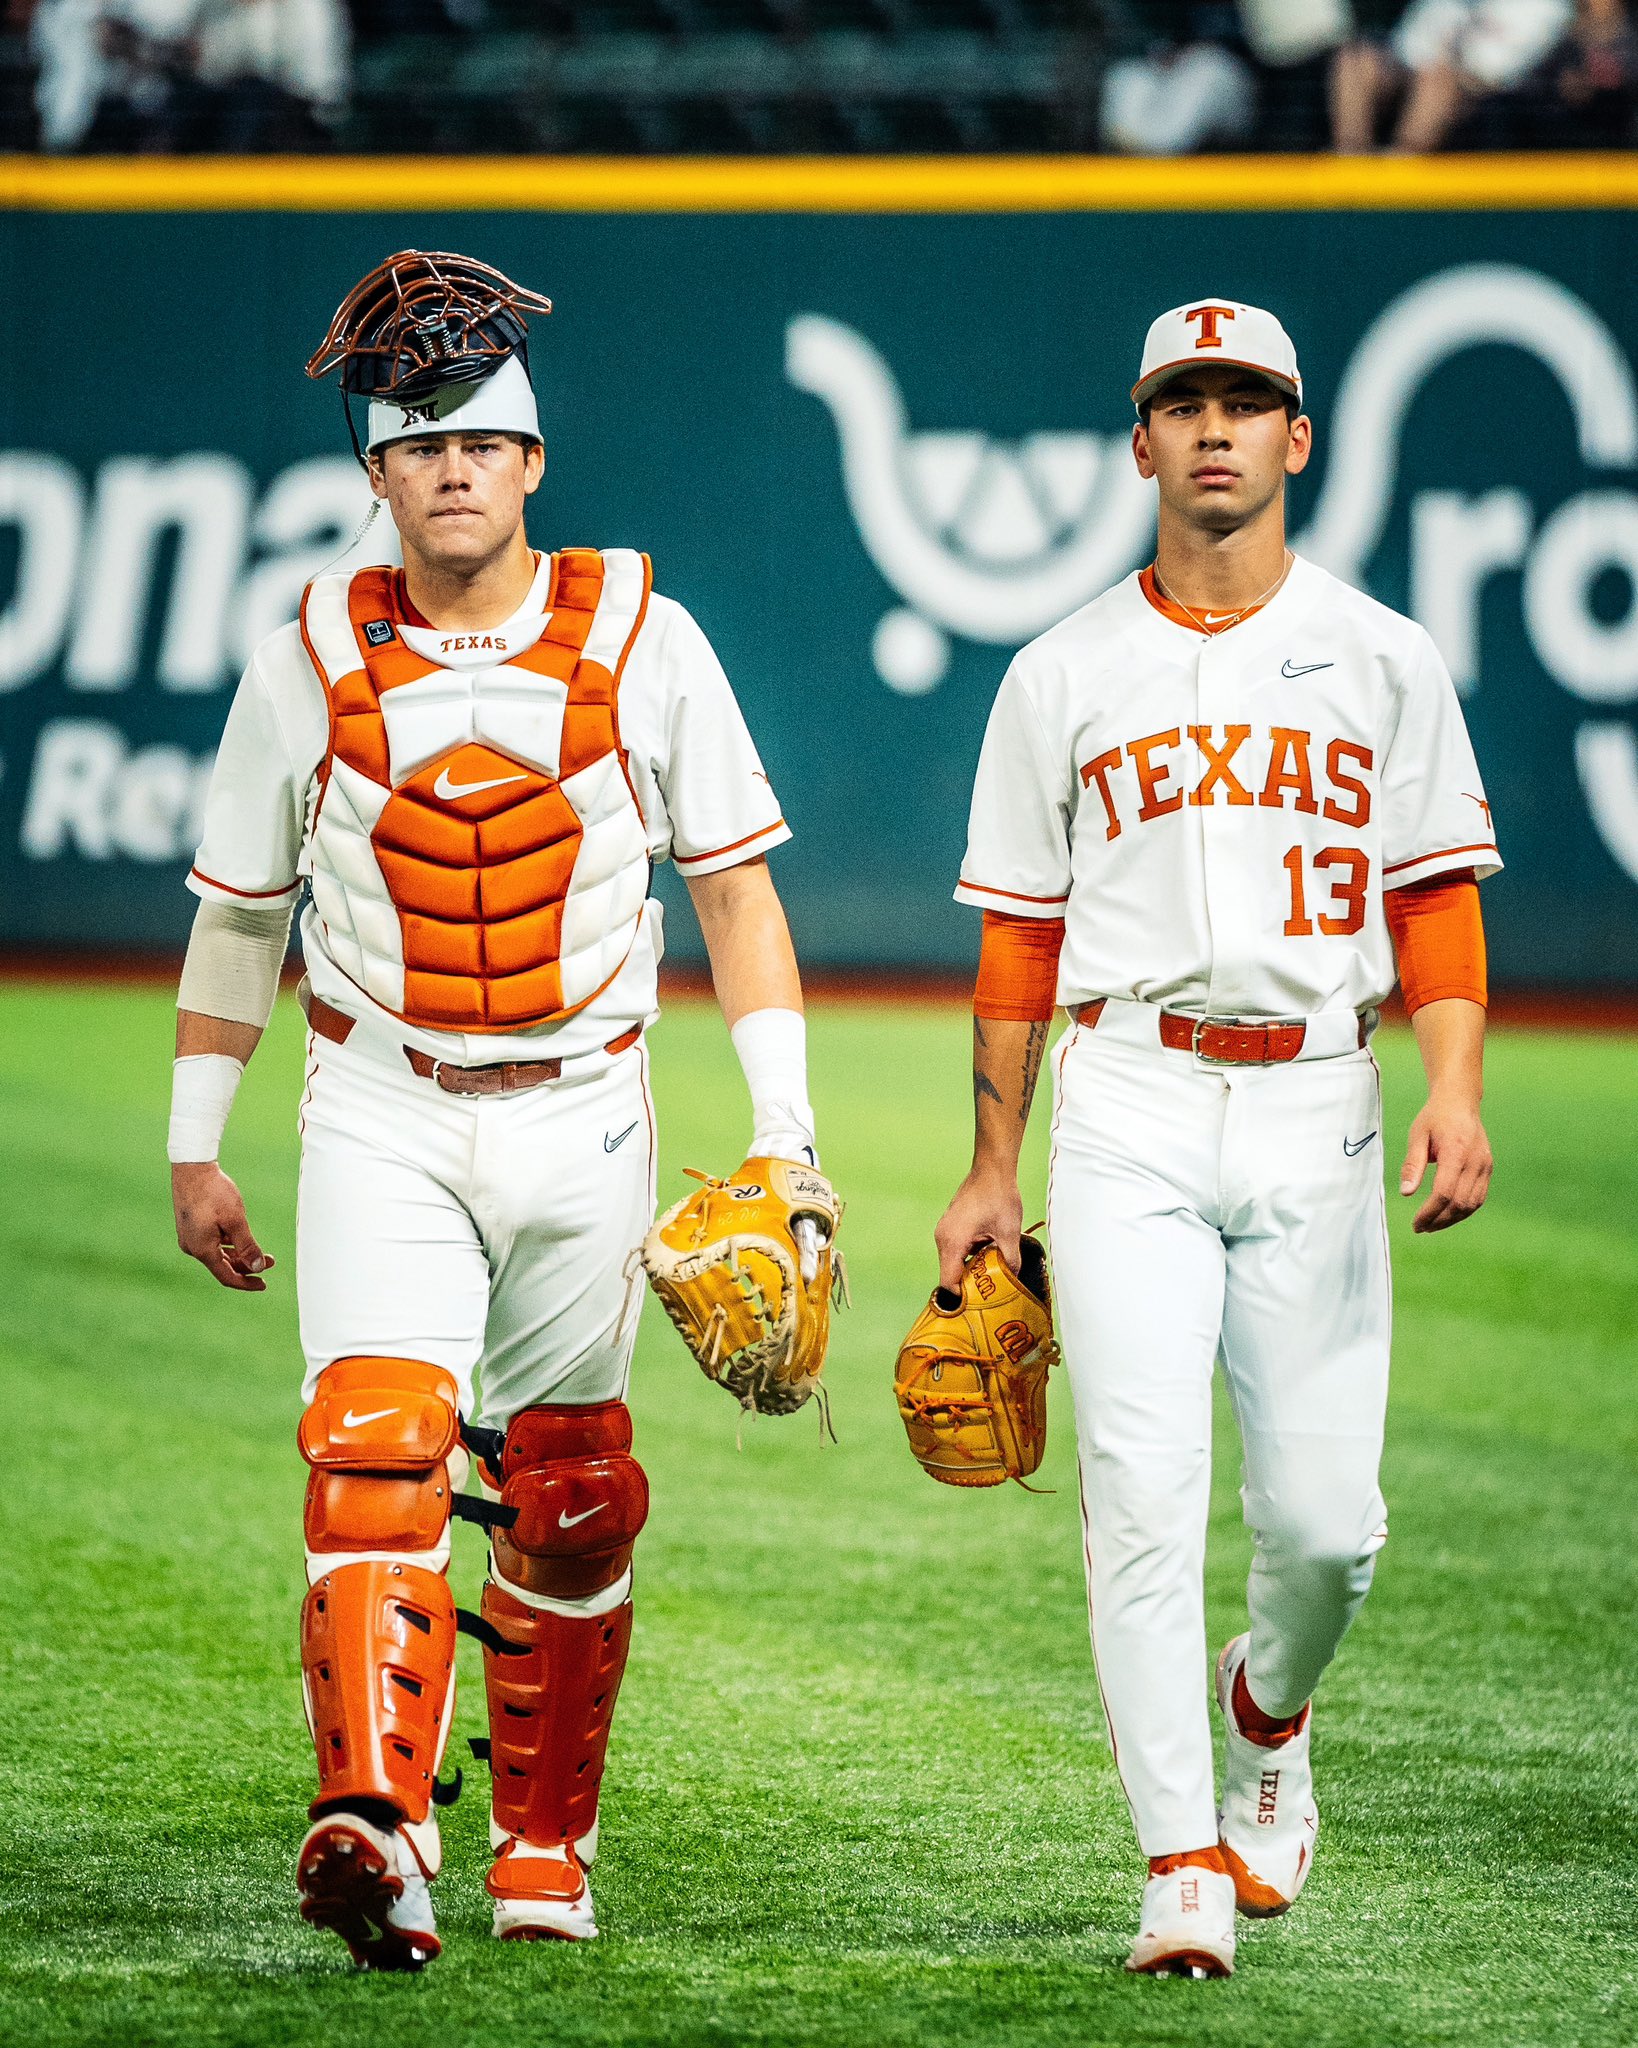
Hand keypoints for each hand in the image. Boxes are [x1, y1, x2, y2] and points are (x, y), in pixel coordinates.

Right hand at [172, 1162, 275, 1290]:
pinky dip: (228, 1245)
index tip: (264, 1284)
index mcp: (202, 1249)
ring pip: (217, 1254)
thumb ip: (247, 1246)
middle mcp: (192, 1247)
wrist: (192, 1168)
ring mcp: (189, 1238)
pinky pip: (211, 1244)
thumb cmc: (214, 1192)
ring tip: (261, 1251)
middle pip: (222, 1266)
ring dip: (239, 1255)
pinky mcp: (190, 1228)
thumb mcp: (235, 1220)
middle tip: (270, 1261)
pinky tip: (241, 1239)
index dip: (246, 1283)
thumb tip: (258, 1267)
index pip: (226, 1276)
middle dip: (247, 1266)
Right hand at [934, 1167, 1021, 1290]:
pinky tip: (990, 1252)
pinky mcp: (951, 1225)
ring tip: (993, 1271)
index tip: (980, 1303)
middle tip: (991, 1291)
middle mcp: (943, 1238)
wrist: (992, 1169)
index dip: (963, 1297)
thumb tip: (1012, 1281)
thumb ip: (1010, 1261)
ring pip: (954, 1261)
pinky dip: (970, 1255)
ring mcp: (945, 1230)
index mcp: (952, 1242)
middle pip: (950, 1273)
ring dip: (972, 1268)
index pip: (949, 1282)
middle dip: (969, 1283)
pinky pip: (957, 1248)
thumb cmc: (998, 1196)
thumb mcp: (1009, 1233)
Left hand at [1399, 1092, 1492, 1233]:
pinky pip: (1479, 1197)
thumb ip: (1412, 1164)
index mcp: (1456, 1152)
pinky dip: (1464, 1211)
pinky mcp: (1488, 1168)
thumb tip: (1406, 1193)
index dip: (1430, 1212)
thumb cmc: (1434, 1118)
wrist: (1460, 1102)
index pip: (1445, 1192)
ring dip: (1452, 1219)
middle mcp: (1475, 1161)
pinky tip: (1447, 1215)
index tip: (1416, 1223)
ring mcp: (1485, 1165)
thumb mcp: (1417, 1135)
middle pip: (1460, 1203)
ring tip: (1432, 1226)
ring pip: (1472, 1204)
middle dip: (1439, 1220)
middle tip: (1420, 1228)